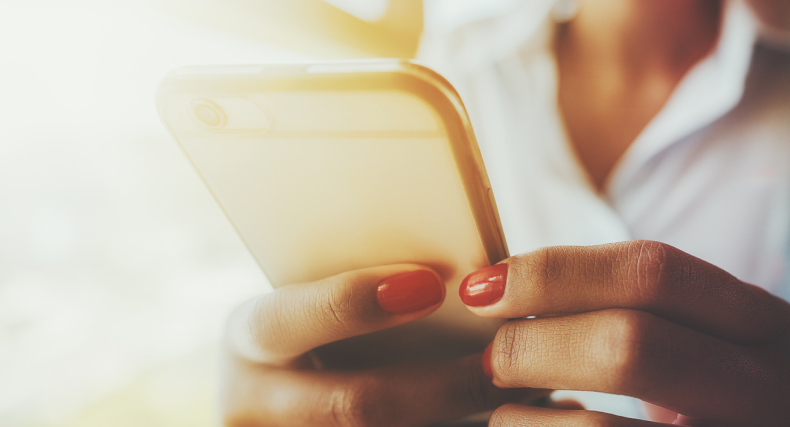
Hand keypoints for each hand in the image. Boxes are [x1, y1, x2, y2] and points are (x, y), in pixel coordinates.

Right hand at [220, 264, 538, 425]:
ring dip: (463, 418)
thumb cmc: (330, 325)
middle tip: (509, 362)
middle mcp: (252, 402)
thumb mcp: (322, 295)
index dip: (352, 303)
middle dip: (443, 386)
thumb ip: (381, 284)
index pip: (286, 320)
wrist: (290, 392)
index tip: (429, 285)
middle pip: (354, 404)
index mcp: (251, 336)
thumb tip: (476, 272)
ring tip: (538, 394)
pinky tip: (521, 420)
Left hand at [463, 241, 789, 425]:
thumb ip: (637, 310)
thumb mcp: (709, 346)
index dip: (555, 274)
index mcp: (769, 326)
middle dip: (536, 345)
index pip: (654, 272)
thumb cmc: (716, 405)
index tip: (484, 287)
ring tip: (503, 412)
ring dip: (527, 419)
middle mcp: (774, 390)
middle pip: (632, 344)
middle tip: (489, 358)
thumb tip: (501, 287)